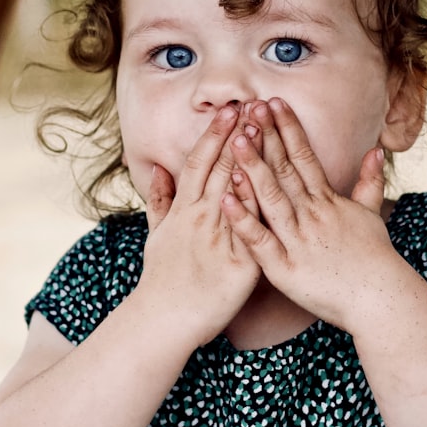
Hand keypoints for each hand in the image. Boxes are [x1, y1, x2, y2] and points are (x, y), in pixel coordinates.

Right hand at [139, 105, 260, 344]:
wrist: (165, 320)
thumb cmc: (162, 279)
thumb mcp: (156, 235)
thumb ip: (160, 200)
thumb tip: (157, 170)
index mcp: (183, 210)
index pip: (200, 163)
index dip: (214, 135)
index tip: (229, 110)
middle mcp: (199, 218)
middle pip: (221, 168)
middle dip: (238, 135)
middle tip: (253, 105)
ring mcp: (218, 239)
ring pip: (238, 191)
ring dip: (251, 159)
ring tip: (264, 130)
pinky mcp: (239, 264)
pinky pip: (253, 232)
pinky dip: (258, 207)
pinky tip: (271, 184)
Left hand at [220, 98, 400, 328]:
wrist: (380, 301)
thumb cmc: (374, 259)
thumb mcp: (372, 215)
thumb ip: (369, 181)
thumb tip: (376, 149)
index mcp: (328, 202)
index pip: (304, 156)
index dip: (288, 128)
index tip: (273, 102)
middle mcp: (312, 216)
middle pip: (284, 170)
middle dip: (266, 137)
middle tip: (248, 107)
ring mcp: (297, 241)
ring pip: (270, 199)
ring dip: (251, 169)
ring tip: (234, 141)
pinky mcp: (285, 269)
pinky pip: (259, 241)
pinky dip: (243, 220)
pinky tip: (225, 199)